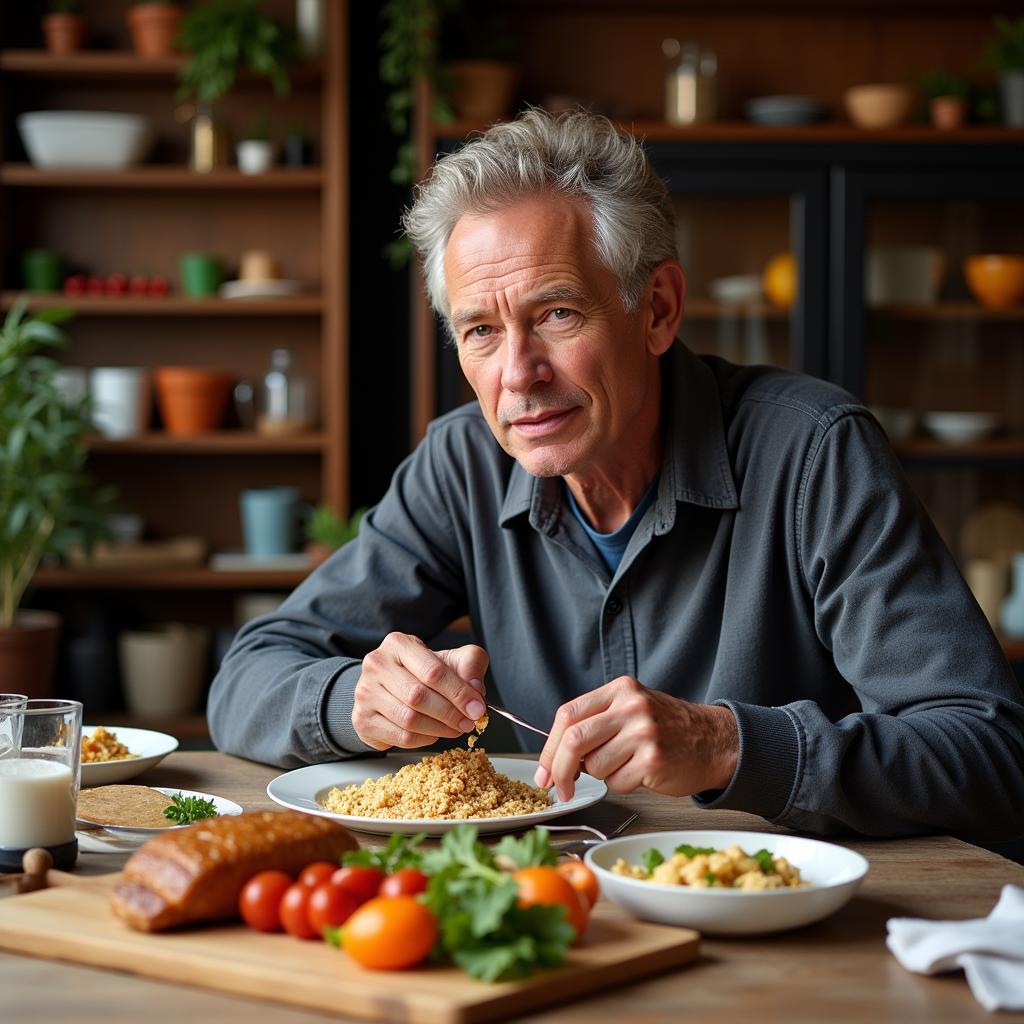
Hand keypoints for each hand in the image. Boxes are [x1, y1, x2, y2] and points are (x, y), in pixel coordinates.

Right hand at [352, 632, 488, 750]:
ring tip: (455, 728)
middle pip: (418, 697)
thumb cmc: (422, 671)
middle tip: (468, 722)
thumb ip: (470, 665)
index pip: (433, 671)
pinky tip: (434, 733)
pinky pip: (400, 737)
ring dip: (439, 729)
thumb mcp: (450, 659)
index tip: (477, 707)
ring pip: (409, 720)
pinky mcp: (363, 720)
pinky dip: (424, 739)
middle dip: (450, 713)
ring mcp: (365, 693)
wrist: (388, 685)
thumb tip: (476, 689)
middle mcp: (376, 665)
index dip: (459, 693)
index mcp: (398, 644)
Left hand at [534, 677, 737, 801]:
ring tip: (626, 766)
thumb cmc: (667, 729)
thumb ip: (595, 723)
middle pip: (574, 740)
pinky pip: (617, 783)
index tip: (543, 771)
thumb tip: (555, 758)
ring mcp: (643, 733)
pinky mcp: (653, 760)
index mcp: (620, 690)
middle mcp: (631, 707)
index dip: (549, 747)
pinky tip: (641, 774)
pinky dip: (622, 786)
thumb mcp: (631, 709)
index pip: (568, 715)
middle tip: (559, 788)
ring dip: (602, 776)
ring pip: (596, 767)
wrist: (715, 741)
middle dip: (559, 770)